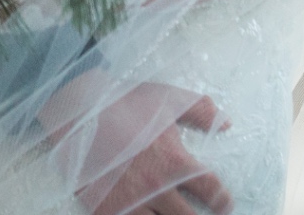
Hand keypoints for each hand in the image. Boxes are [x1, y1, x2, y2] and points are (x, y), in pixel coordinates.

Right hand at [90, 115, 232, 214]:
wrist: (77, 112)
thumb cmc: (125, 103)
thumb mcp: (169, 99)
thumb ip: (202, 111)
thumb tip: (226, 125)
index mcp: (175, 163)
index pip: (210, 191)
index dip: (223, 201)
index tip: (225, 205)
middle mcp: (156, 189)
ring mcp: (130, 204)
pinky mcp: (106, 211)